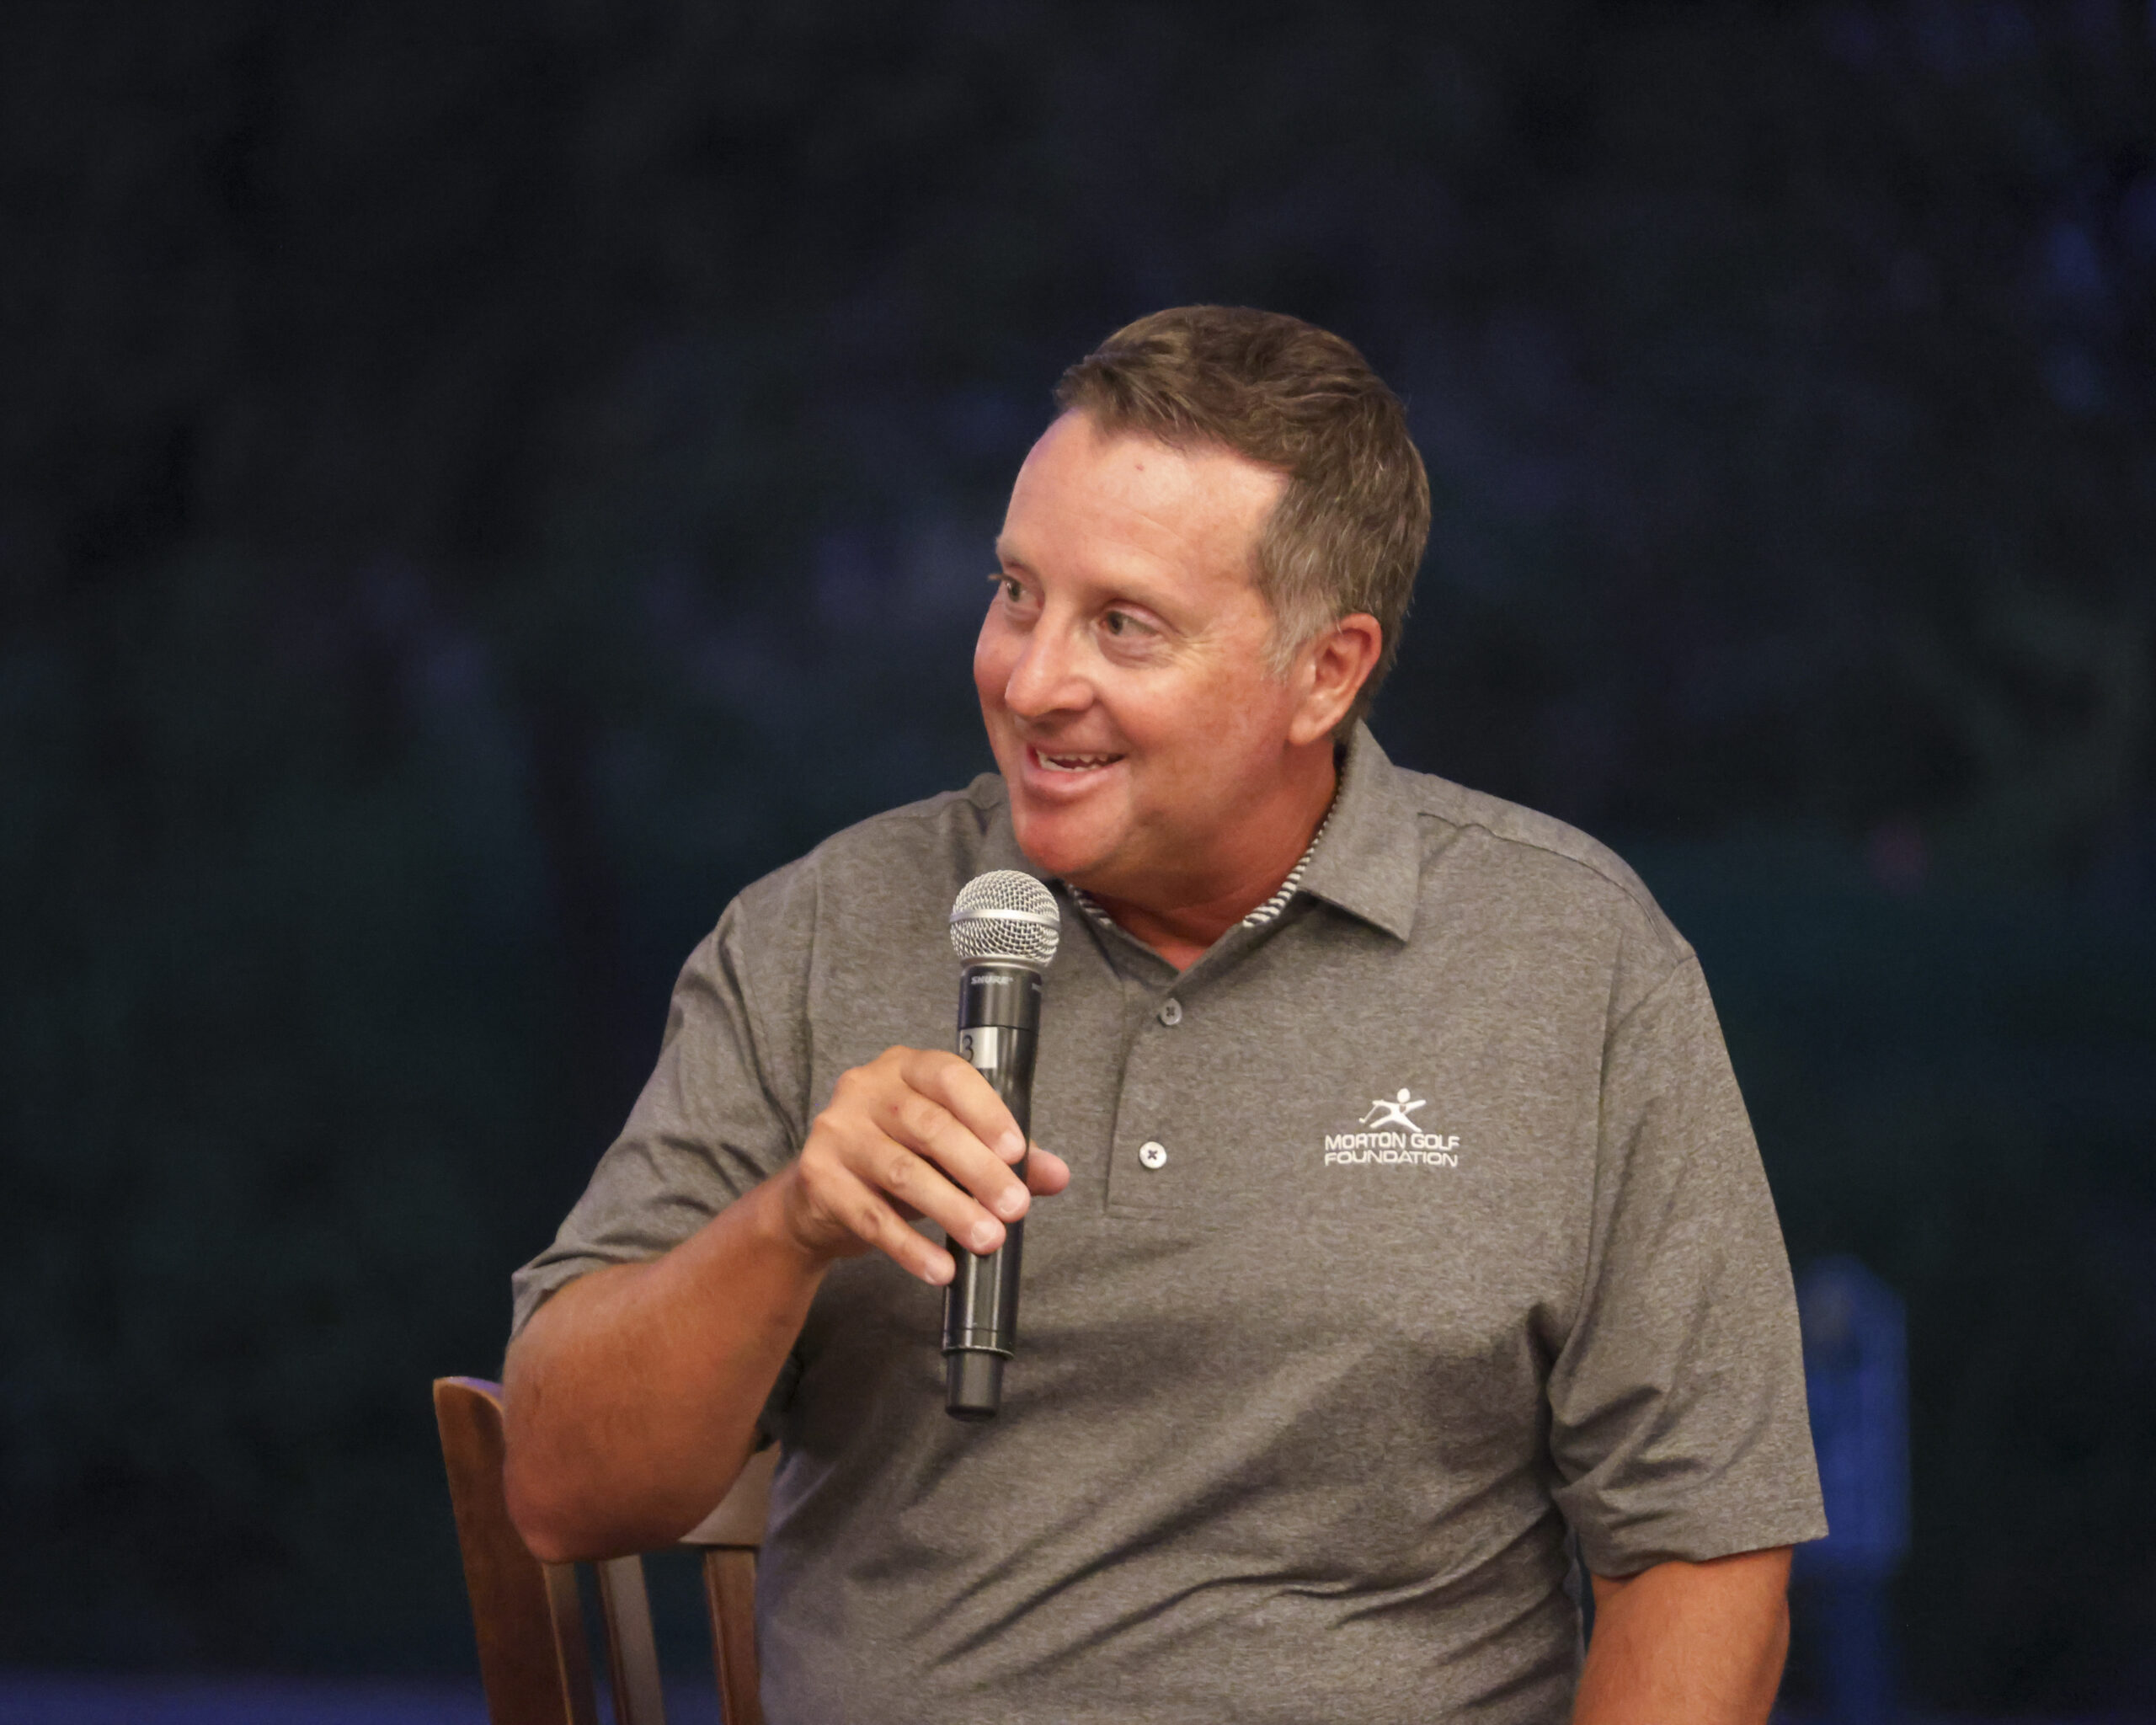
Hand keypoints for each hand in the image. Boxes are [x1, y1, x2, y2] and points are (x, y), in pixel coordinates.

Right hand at [776, 1046, 1070, 1284]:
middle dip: (979, 1171)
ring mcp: (837, 1132)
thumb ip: (1004, 1157)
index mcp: (905, 1067)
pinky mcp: (819, 1178)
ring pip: (902, 1172)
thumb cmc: (897, 1157)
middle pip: (929, 1127)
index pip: (949, 1076)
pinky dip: (911, 1247)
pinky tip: (940, 1267)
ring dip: (951, 1210)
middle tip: (1015, 1208)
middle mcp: (865, 1089)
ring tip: (987, 1240)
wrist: (821, 1197)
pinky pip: (872, 1217)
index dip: (986, 1112)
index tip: (1019, 1152)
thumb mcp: (951, 1150)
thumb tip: (1056, 1174)